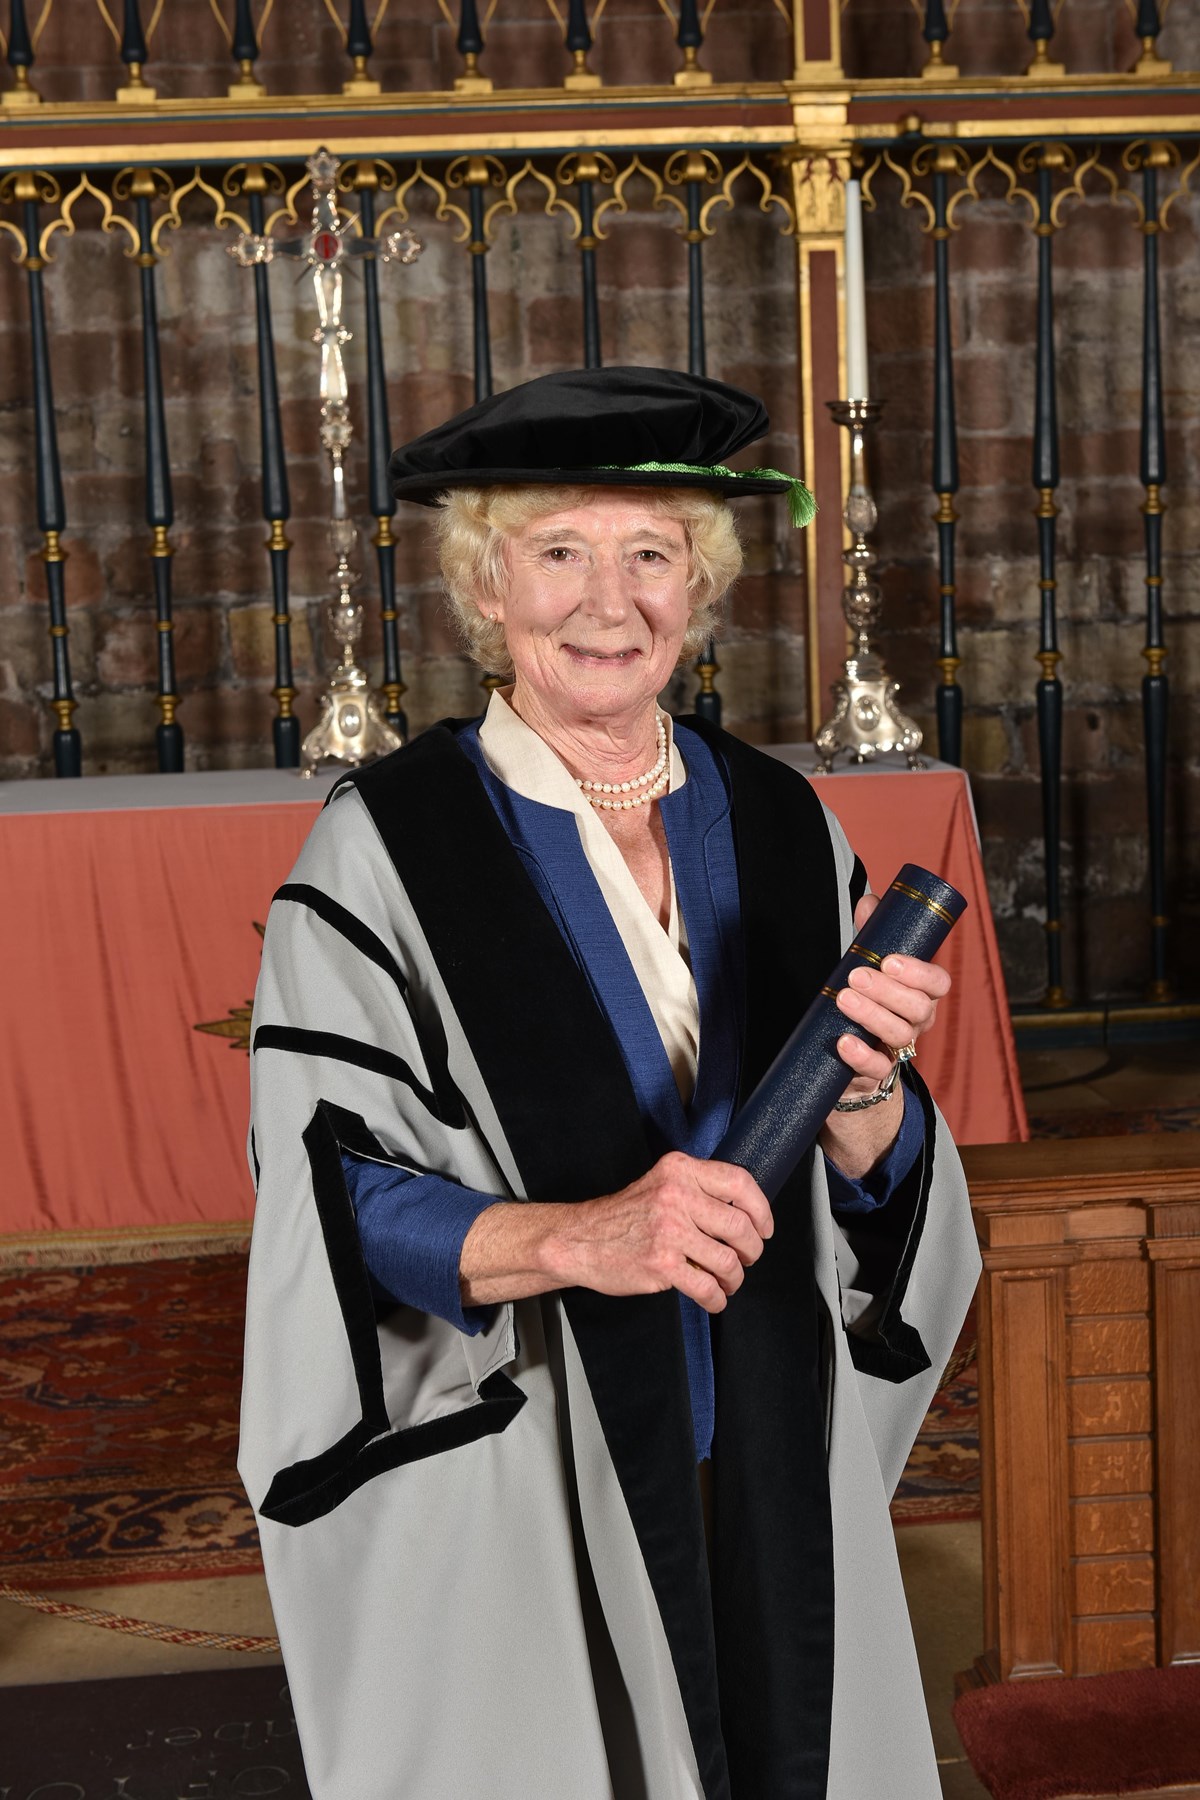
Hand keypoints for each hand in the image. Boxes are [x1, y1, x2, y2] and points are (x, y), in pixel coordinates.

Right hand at [544, 1151, 773, 1314]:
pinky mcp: (661, 1264)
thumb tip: (744, 1213)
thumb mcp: (660, 1183)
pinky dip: (717, 1298)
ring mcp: (669, 1231)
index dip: (761, 1209)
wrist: (580, 1240)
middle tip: (747, 1258)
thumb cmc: (623, 1216)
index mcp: (679, 1171)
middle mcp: (676, 1196)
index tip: (765, 1227)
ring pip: (728, 1261)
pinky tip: (713, 1298)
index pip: (739, 1183)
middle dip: (752, 1250)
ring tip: (728, 1281)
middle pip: (740, 1226)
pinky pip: (707, 1287)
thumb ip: (697, 1189)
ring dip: (735, 1278)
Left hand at [833, 892, 951, 1096]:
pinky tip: (844, 1043)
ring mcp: (899, 1048)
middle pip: (918, 1008)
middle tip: (856, 975)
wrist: (849, 1055)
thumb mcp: (869, 966)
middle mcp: (917, 1022)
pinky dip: (861, 1056)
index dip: (919, 973)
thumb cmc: (866, 1001)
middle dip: (888, 990)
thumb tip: (870, 902)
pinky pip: (878, 1068)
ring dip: (872, 1015)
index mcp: (921, 993)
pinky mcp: (877, 1072)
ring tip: (844, 999)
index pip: (937, 983)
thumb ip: (872, 935)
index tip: (890, 961)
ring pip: (899, 1035)